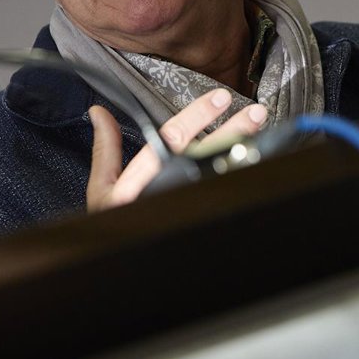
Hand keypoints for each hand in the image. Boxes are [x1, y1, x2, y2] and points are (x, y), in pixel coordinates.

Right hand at [86, 88, 268, 211]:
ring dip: (242, 148)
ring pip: (219, 173)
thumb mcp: (102, 188)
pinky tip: (254, 159)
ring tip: (259, 129)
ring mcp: (183, 205)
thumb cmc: (113, 223)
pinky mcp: (196, 213)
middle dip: (232, 130)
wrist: (120, 259)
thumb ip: (106, 149)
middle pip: (204, 155)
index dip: (196, 116)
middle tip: (253, 112)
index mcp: (137, 183)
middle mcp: (163, 193)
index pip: (171, 139)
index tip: (217, 98)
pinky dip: (238, 173)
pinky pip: (221, 191)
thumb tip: (100, 113)